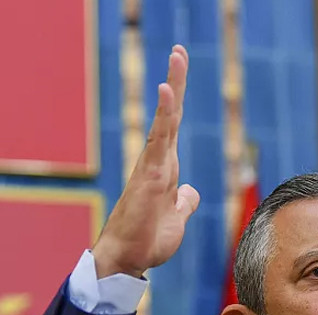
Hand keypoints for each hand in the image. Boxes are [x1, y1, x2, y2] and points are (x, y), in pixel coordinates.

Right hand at [92, 45, 200, 278]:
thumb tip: (189, 191)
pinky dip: (165, 114)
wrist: (127, 259)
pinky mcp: (150, 174)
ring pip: (167, 120)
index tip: (178, 75)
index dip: (177, 101)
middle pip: (171, 115)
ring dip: (172, 88)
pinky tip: (167, 91)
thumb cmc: (147, 241)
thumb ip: (184, 202)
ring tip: (177, 57)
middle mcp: (158, 161)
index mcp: (166, 169)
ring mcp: (153, 165)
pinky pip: (160, 138)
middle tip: (179, 52)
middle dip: (176, 82)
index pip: (174, 128)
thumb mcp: (177, 219)